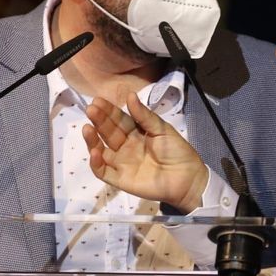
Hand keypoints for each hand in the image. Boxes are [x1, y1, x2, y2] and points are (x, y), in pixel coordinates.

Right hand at [81, 94, 208, 213]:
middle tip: (91, 109)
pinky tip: (95, 151)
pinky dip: (97, 163)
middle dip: (99, 121)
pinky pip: (104, 172)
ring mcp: (122, 163)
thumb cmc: (177, 151)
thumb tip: (130, 95)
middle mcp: (125, 146)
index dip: (109, 111)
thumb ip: (144, 116)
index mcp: (136, 132)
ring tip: (87, 128)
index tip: (98, 100)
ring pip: (101, 151)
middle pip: (108, 133)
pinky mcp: (121, 180)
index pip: (119, 120)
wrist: (188, 178)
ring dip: (92, 140)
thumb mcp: (162, 129)